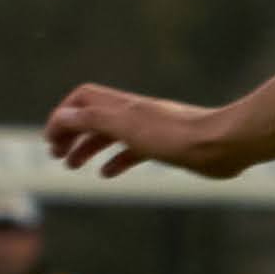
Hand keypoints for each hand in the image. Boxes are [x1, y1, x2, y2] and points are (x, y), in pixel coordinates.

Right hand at [49, 85, 248, 181]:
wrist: (222, 145)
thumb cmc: (175, 136)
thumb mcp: (125, 126)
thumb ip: (92, 120)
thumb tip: (61, 116)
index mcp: (122, 105)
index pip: (82, 100)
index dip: (63, 116)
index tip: (51, 140)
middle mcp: (133, 114)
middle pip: (92, 116)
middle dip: (71, 133)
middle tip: (57, 154)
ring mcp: (149, 130)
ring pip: (109, 135)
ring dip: (88, 147)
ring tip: (73, 165)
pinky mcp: (164, 147)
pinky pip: (131, 151)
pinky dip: (115, 160)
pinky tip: (108, 174)